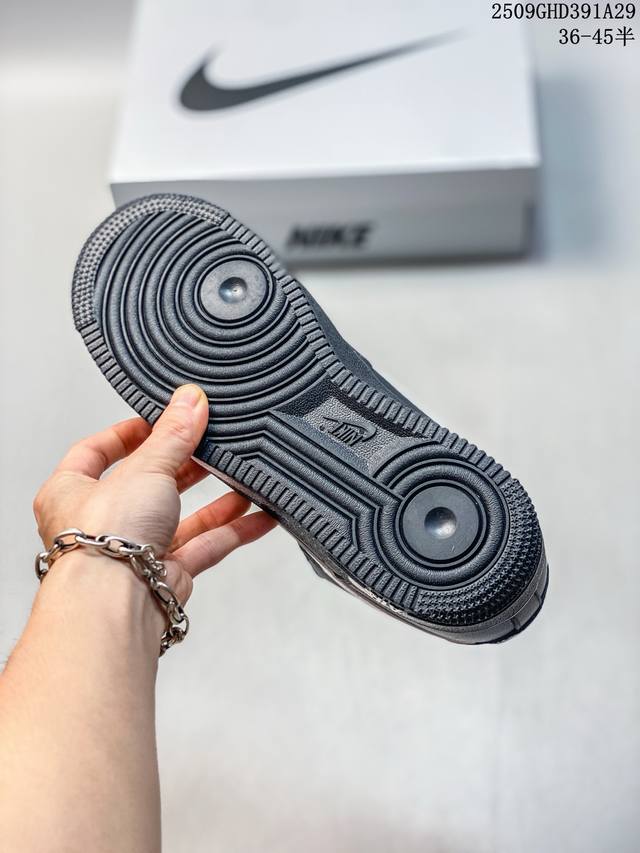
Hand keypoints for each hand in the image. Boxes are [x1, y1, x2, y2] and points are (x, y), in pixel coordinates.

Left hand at [32, 384, 276, 605]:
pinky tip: (260, 516)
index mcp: (71, 491)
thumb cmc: (103, 539)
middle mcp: (101, 522)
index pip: (96, 452)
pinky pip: (204, 547)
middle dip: (184, 466)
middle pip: (147, 484)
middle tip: (212, 445)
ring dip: (216, 500)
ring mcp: (134, 551)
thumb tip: (190, 401)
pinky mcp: (165, 575)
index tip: (160, 421)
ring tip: (245, 478)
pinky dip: (233, 532)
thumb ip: (174, 435)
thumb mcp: (145, 468)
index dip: (128, 434)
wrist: (114, 605)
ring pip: (181, 518)